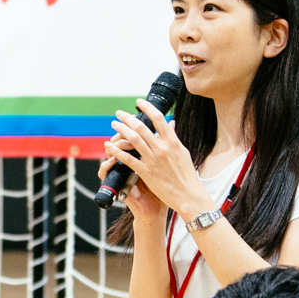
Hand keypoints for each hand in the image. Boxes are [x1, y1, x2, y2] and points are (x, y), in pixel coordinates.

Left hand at [104, 101, 213, 221]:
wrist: (188, 195)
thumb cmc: (187, 175)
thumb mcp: (183, 152)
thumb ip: (174, 138)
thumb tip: (171, 123)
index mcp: (172, 142)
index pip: (158, 119)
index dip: (147, 107)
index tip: (139, 102)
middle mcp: (162, 148)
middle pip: (141, 127)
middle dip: (128, 118)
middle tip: (119, 113)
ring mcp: (153, 160)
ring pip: (133, 139)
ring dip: (121, 129)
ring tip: (114, 124)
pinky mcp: (146, 172)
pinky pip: (128, 159)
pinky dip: (117, 151)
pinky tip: (109, 146)